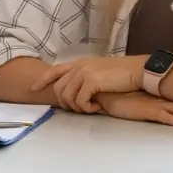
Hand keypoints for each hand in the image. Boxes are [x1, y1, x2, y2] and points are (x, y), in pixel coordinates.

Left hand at [32, 56, 146, 112]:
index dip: (42, 80)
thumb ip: (87, 78)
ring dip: (77, 108)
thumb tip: (78, 92)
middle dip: (64, 103)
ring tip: (90, 109)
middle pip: (59, 88)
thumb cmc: (123, 75)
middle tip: (79, 110)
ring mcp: (84, 72)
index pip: (55, 70)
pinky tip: (97, 107)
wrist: (138, 71)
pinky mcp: (91, 81)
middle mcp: (79, 66)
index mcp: (80, 63)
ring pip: (67, 96)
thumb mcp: (100, 73)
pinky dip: (86, 108)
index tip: (33, 89)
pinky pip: (79, 101)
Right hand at [97, 91, 172, 127]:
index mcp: (164, 99)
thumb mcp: (143, 103)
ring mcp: (153, 104)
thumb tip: (170, 113)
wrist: (105, 90)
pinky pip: (159, 115)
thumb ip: (156, 107)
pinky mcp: (142, 109)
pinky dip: (171, 118)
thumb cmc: (123, 98)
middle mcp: (162, 100)